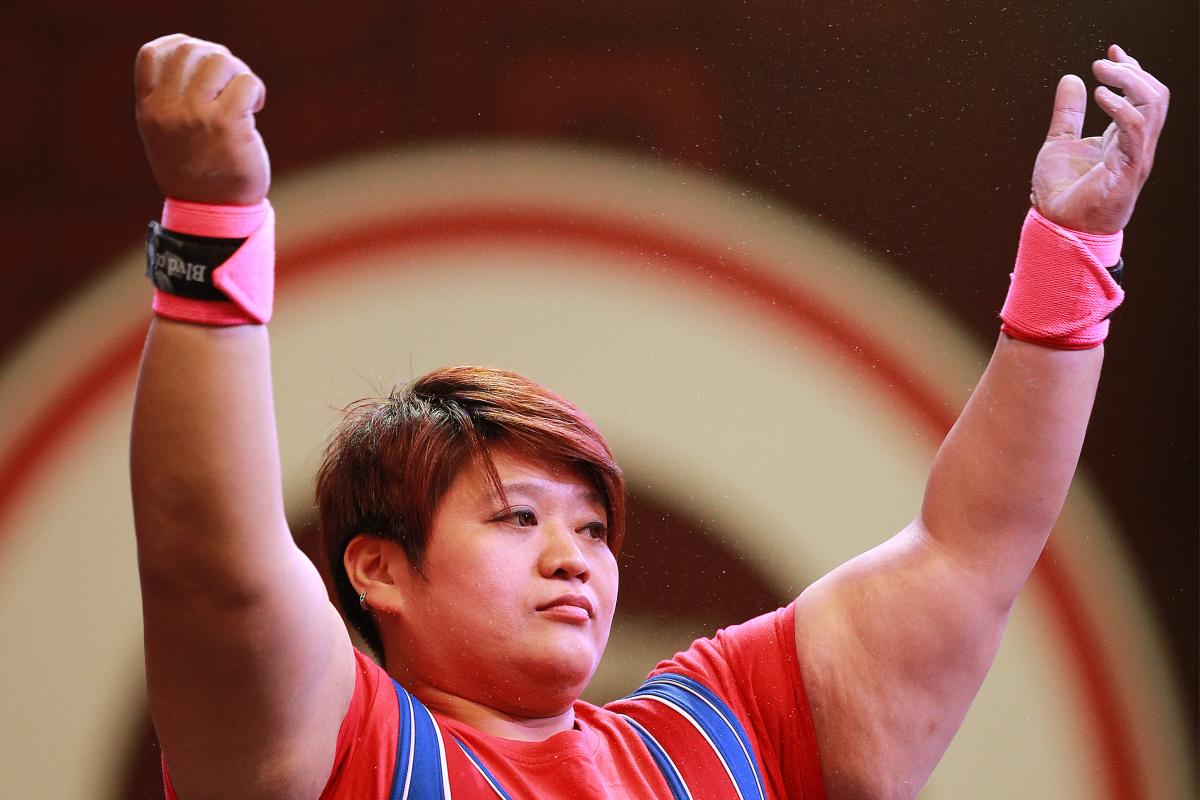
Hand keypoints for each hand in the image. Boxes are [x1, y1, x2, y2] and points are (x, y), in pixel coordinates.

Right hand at [135, 34, 269, 205]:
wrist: (214, 214)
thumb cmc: (198, 173)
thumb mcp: (168, 135)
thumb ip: (171, 100)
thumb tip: (200, 58)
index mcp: (149, 110)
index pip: (152, 53)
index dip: (181, 46)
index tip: (202, 60)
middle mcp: (167, 111)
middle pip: (190, 50)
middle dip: (217, 58)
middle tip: (232, 82)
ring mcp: (195, 116)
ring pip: (220, 61)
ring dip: (239, 73)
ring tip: (244, 96)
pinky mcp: (227, 124)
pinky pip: (245, 83)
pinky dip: (255, 90)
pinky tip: (255, 107)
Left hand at [1029, 44, 1168, 233]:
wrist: (1057, 227)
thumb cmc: (1061, 194)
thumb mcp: (1059, 142)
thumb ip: (1068, 113)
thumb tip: (1071, 79)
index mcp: (1123, 138)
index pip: (1143, 96)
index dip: (1132, 69)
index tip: (1112, 52)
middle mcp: (1135, 145)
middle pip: (1155, 95)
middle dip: (1132, 71)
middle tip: (1102, 63)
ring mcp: (1135, 156)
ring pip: (1153, 106)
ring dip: (1129, 81)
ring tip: (1101, 73)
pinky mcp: (1127, 169)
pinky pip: (1135, 129)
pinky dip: (1121, 106)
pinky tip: (1100, 96)